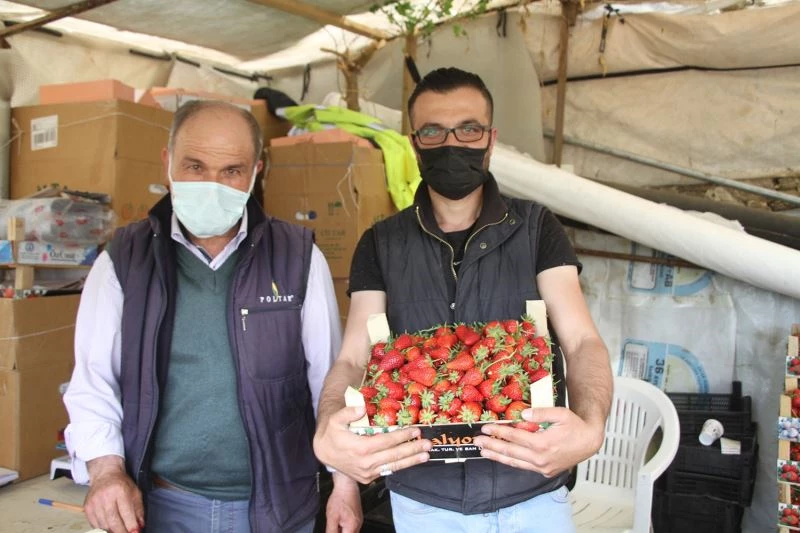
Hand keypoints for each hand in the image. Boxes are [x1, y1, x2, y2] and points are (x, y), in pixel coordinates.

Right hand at [85, 456, 143, 532]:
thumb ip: (139, 510)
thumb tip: (140, 526)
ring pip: (103, 525)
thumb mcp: (135, 493)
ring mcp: (94, 502)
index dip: (131, 525)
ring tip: (119, 531)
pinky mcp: (87, 507)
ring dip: (112, 531)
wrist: (105, 474)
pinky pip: (95, 524)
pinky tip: (110, 528)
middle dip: (121, 532)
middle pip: (113, 521)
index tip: (135, 532)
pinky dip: (103, 528)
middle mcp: (105, 496)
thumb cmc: (122, 484)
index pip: (126, 512)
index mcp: (120, 491)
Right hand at [314, 406, 431, 483]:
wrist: (324, 452)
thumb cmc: (333, 433)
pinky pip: (387, 471)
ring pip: (393, 467)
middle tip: (427, 444)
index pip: (386, 441)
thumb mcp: (335, 419)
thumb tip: (362, 408)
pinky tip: (412, 461)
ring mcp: (367, 473)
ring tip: (425, 456)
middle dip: (412, 449)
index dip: (402, 436)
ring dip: (411, 461)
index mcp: (360, 448)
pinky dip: (400, 466)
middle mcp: (365, 463)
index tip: (415, 430)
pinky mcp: (368, 478)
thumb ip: (348, 412)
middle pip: (394, 456)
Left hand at [325, 472, 361, 532]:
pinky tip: (339, 519)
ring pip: (350, 531)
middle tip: (333, 526)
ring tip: (336, 521)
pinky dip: (345, 526)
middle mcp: (358, 524)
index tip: (333, 530)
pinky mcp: (357, 516)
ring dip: (342, 530)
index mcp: (352, 526)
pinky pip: (352, 526)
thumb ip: (331, 531)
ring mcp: (359, 520)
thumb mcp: (331, 517)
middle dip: (340, 532)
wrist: (346, 484)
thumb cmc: (340, 497)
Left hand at [473, 406, 604, 476]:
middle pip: (510, 452)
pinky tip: (502, 457)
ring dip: (497, 457)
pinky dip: (511, 462)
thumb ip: (541, 413)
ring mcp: (543, 468)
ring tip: (484, 452)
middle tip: (477, 441)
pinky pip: (524, 466)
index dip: (499, 432)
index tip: (485, 428)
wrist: (590, 442)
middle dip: (492, 445)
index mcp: (543, 443)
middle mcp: (541, 458)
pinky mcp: (545, 472)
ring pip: (515, 462)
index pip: (515, 437)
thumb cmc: (575, 426)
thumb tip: (522, 414)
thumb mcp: (561, 414)